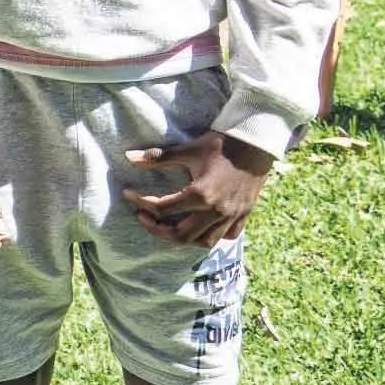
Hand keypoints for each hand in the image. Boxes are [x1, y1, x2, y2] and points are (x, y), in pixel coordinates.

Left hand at [122, 131, 268, 246]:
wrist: (256, 142)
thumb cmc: (220, 144)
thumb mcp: (188, 149)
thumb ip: (158, 157)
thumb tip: (128, 156)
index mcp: (200, 194)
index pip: (162, 208)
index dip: (140, 202)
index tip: (128, 194)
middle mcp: (216, 210)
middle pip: (181, 235)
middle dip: (157, 230)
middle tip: (144, 218)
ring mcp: (232, 215)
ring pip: (204, 241)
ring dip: (184, 238)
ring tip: (169, 226)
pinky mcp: (244, 215)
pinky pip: (227, 236)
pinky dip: (212, 235)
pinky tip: (200, 226)